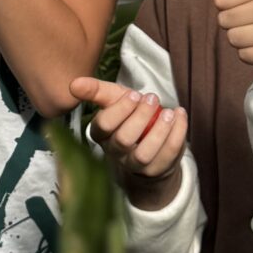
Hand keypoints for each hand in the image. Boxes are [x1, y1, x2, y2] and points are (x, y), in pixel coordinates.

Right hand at [71, 76, 188, 202]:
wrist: (149, 138)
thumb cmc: (129, 115)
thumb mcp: (113, 99)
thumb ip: (95, 90)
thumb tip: (73, 83)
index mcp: (101, 134)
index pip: (103, 126)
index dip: (120, 110)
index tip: (135, 94)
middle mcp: (115, 152)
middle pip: (123, 140)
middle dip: (140, 117)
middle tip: (152, 99)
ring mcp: (135, 164)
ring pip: (144, 154)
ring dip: (159, 131)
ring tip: (168, 112)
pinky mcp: (156, 169)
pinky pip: (167, 156)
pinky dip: (177, 134)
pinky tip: (179, 116)